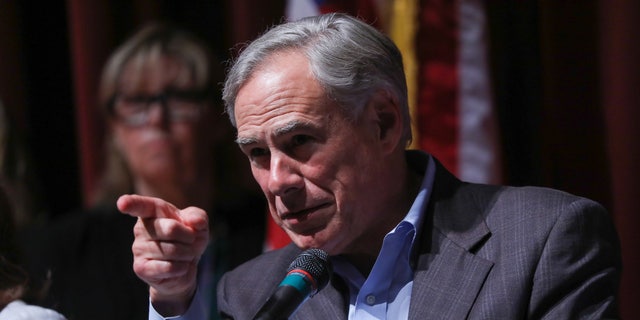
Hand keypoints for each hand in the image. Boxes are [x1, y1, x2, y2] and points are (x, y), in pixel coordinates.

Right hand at [117, 194, 208, 315]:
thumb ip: (198, 217)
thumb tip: (195, 222)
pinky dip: (182, 268)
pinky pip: (168, 267)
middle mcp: (141, 228)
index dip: (131, 203)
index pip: (140, 205)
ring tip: (184, 255)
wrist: (184, 267)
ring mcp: (138, 249)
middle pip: (171, 229)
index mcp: (152, 211)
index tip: (122, 203)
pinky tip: (179, 267)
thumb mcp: (198, 224)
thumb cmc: (188, 239)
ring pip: (173, 250)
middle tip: (190, 241)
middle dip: (189, 237)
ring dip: (187, 254)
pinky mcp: (141, 268)